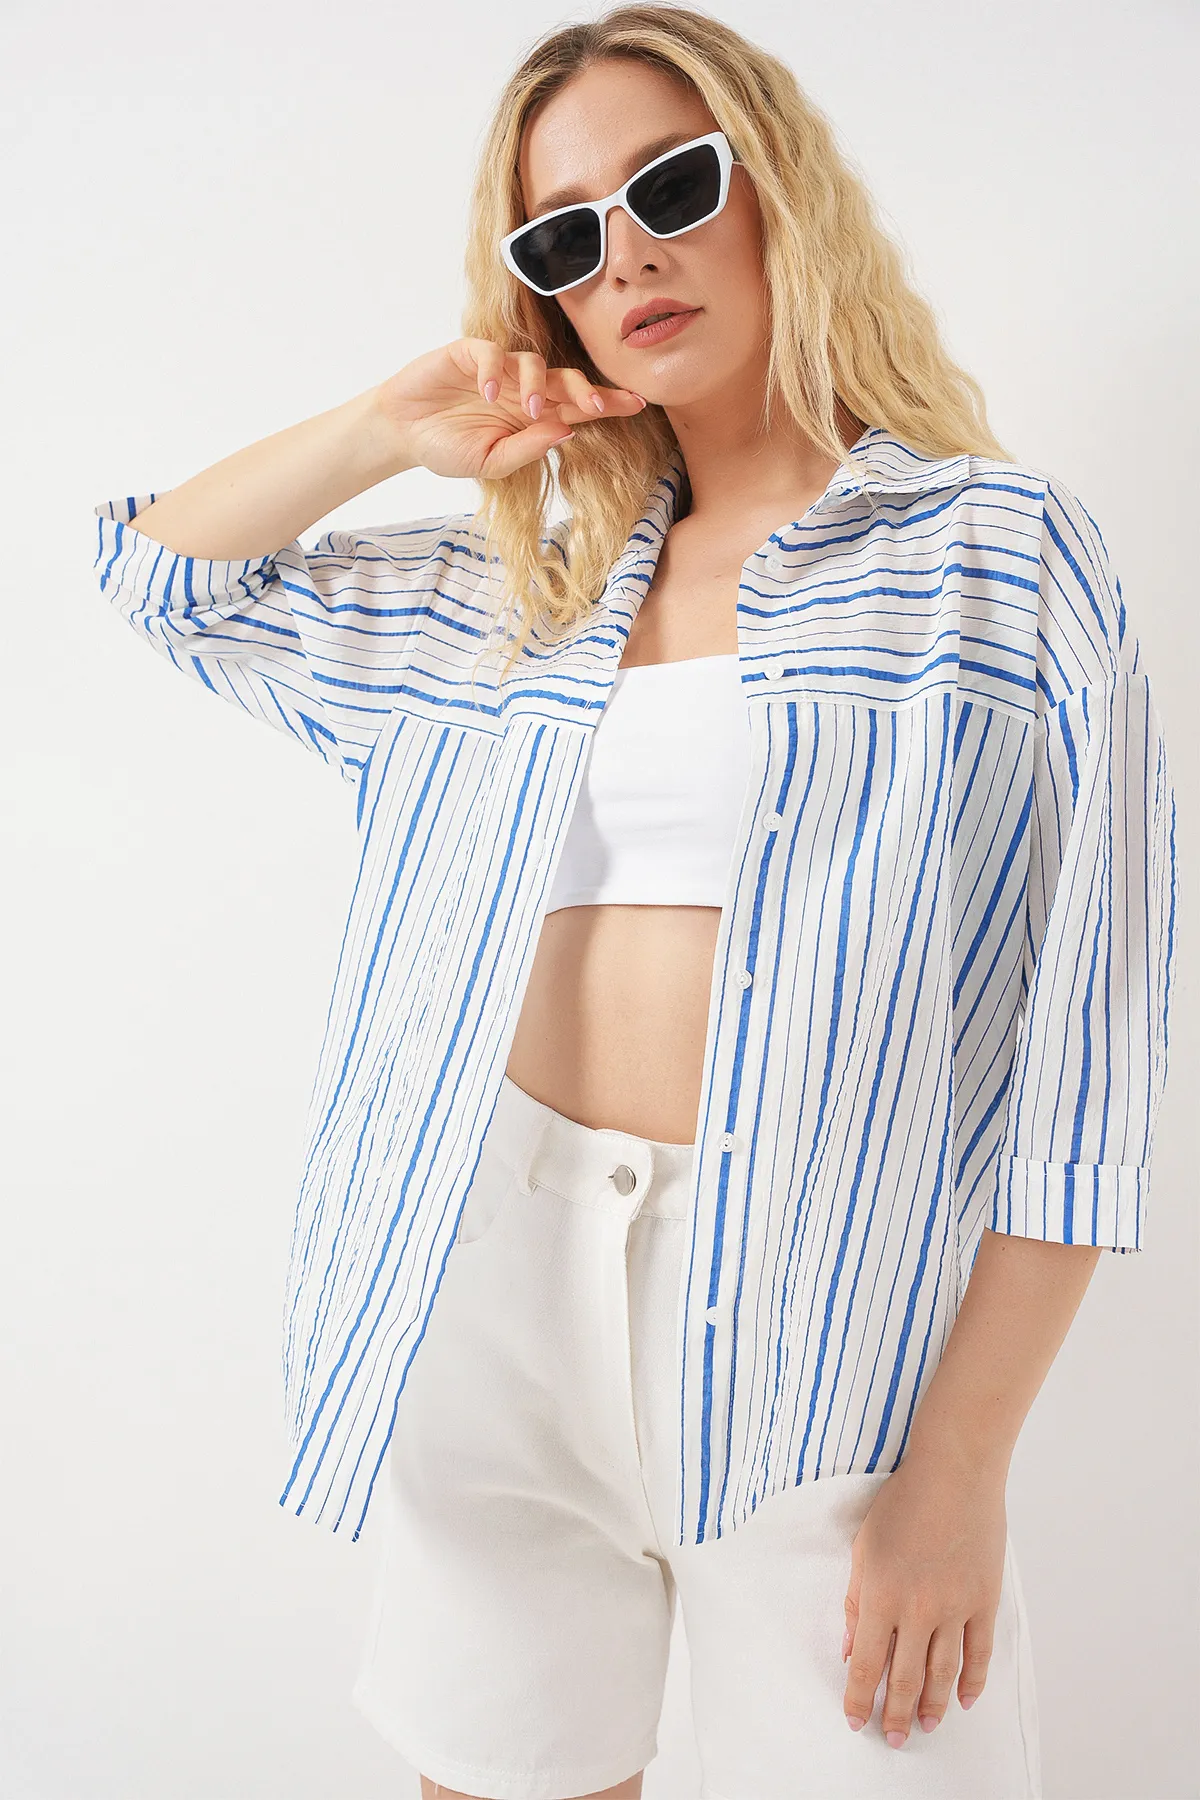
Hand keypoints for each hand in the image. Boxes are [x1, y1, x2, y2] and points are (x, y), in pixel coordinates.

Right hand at [372, 338, 647, 482]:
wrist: (401, 433)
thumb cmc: (447, 448)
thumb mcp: (490, 462)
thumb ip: (527, 449)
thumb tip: (567, 433)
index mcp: (533, 417)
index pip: (578, 408)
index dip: (609, 402)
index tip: (638, 403)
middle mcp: (522, 389)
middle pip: (566, 380)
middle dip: (587, 390)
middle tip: (599, 405)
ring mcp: (498, 369)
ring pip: (534, 363)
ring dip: (538, 386)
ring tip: (529, 411)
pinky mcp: (469, 353)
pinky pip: (491, 353)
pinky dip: (493, 370)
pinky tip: (486, 392)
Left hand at [840, 1450, 1008, 1748]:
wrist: (954, 1473)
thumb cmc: (903, 1502)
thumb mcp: (863, 1547)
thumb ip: (856, 1602)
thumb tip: (853, 1649)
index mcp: (881, 1595)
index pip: (867, 1663)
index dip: (860, 1698)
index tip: (856, 1721)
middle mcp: (918, 1610)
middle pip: (905, 1677)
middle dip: (895, 1714)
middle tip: (892, 1739)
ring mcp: (956, 1608)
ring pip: (943, 1674)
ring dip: (932, 1705)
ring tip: (924, 1727)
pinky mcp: (985, 1601)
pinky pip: (979, 1653)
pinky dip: (973, 1682)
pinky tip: (966, 1700)